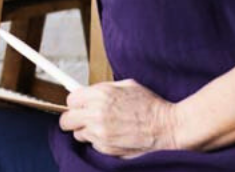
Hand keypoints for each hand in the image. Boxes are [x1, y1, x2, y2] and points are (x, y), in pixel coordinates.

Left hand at [58, 79, 180, 157]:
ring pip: (78, 134)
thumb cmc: (151, 106)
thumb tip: (88, 92)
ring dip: (87, 131)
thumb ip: (104, 88)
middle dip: (73, 119)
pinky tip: (113, 136)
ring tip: (103, 127)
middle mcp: (96, 114)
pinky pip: (92, 145)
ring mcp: (100, 133)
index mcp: (101, 94)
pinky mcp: (106, 149)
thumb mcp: (127, 85)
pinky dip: (99, 142)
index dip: (76, 103)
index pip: (70, 99)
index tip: (80, 105)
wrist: (168, 128)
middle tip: (83, 119)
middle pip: (66, 120)